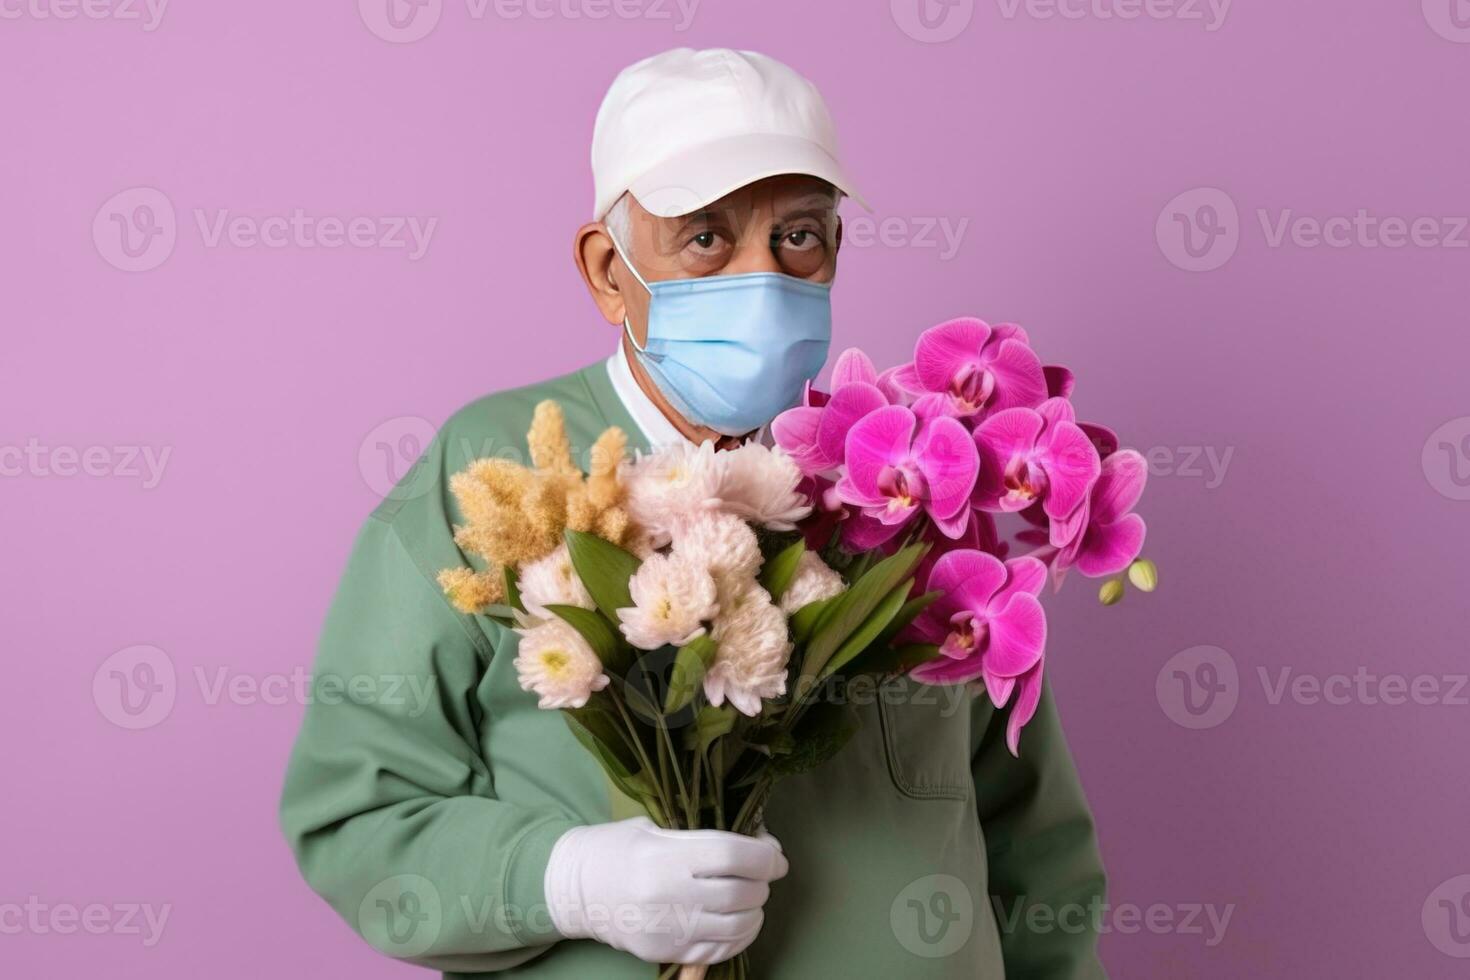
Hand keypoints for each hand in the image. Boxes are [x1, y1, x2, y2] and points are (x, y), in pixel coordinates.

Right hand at [543, 816, 787, 964]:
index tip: (775, 856)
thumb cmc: (615, 849)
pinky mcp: (665, 952)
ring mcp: (668, 930)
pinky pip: (719, 951)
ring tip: (750, 897)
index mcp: (665, 857)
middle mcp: (668, 896)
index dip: (765, 856)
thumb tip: (758, 846)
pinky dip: (739, 937)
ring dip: (755, 911)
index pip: (733, 857)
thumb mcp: (655, 829)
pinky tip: (739, 922)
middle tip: (761, 873)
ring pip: (737, 926)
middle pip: (741, 893)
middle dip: (762, 882)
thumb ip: (703, 839)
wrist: (574, 889)